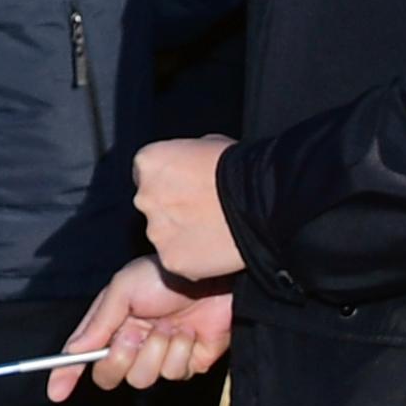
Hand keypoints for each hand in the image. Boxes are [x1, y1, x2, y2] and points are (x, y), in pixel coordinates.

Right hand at [50, 257, 234, 398]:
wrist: (212, 278)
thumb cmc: (164, 275)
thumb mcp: (123, 289)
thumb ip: (98, 323)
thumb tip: (73, 351)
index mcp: (111, 324)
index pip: (82, 355)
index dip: (66, 374)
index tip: (56, 392)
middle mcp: (131, 343)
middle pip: (109, 375)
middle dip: (119, 358)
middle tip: (133, 335)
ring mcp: (158, 356)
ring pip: (142, 379)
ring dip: (155, 350)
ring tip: (168, 326)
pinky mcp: (185, 364)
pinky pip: (174, 373)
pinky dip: (180, 351)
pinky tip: (189, 333)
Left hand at [131, 134, 244, 280]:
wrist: (261, 202)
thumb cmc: (239, 168)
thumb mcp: (207, 143)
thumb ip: (185, 158)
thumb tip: (187, 166)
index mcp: (149, 163)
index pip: (147, 176)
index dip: (169, 184)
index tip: (187, 190)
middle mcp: (144, 197)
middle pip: (153, 207)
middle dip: (173, 211)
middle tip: (202, 212)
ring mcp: (156, 232)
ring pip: (163, 236)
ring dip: (182, 236)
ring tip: (213, 231)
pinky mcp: (171, 260)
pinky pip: (178, 261)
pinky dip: (193, 258)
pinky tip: (214, 249)